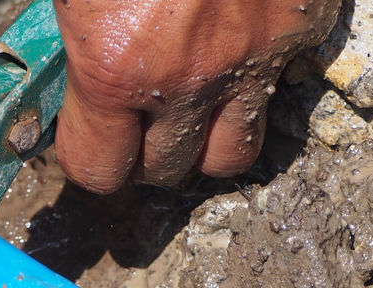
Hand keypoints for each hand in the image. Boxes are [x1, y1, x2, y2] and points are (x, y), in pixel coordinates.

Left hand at [52, 0, 339, 193]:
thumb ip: (79, 37)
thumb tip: (73, 74)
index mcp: (112, 66)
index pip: (99, 170)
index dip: (90, 158)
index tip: (88, 142)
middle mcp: (185, 80)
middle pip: (166, 173)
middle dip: (146, 155)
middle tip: (138, 121)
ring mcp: (251, 59)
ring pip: (232, 155)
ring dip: (207, 142)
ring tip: (193, 106)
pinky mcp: (299, 30)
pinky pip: (277, 86)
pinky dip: (258, 76)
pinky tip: (237, 42)